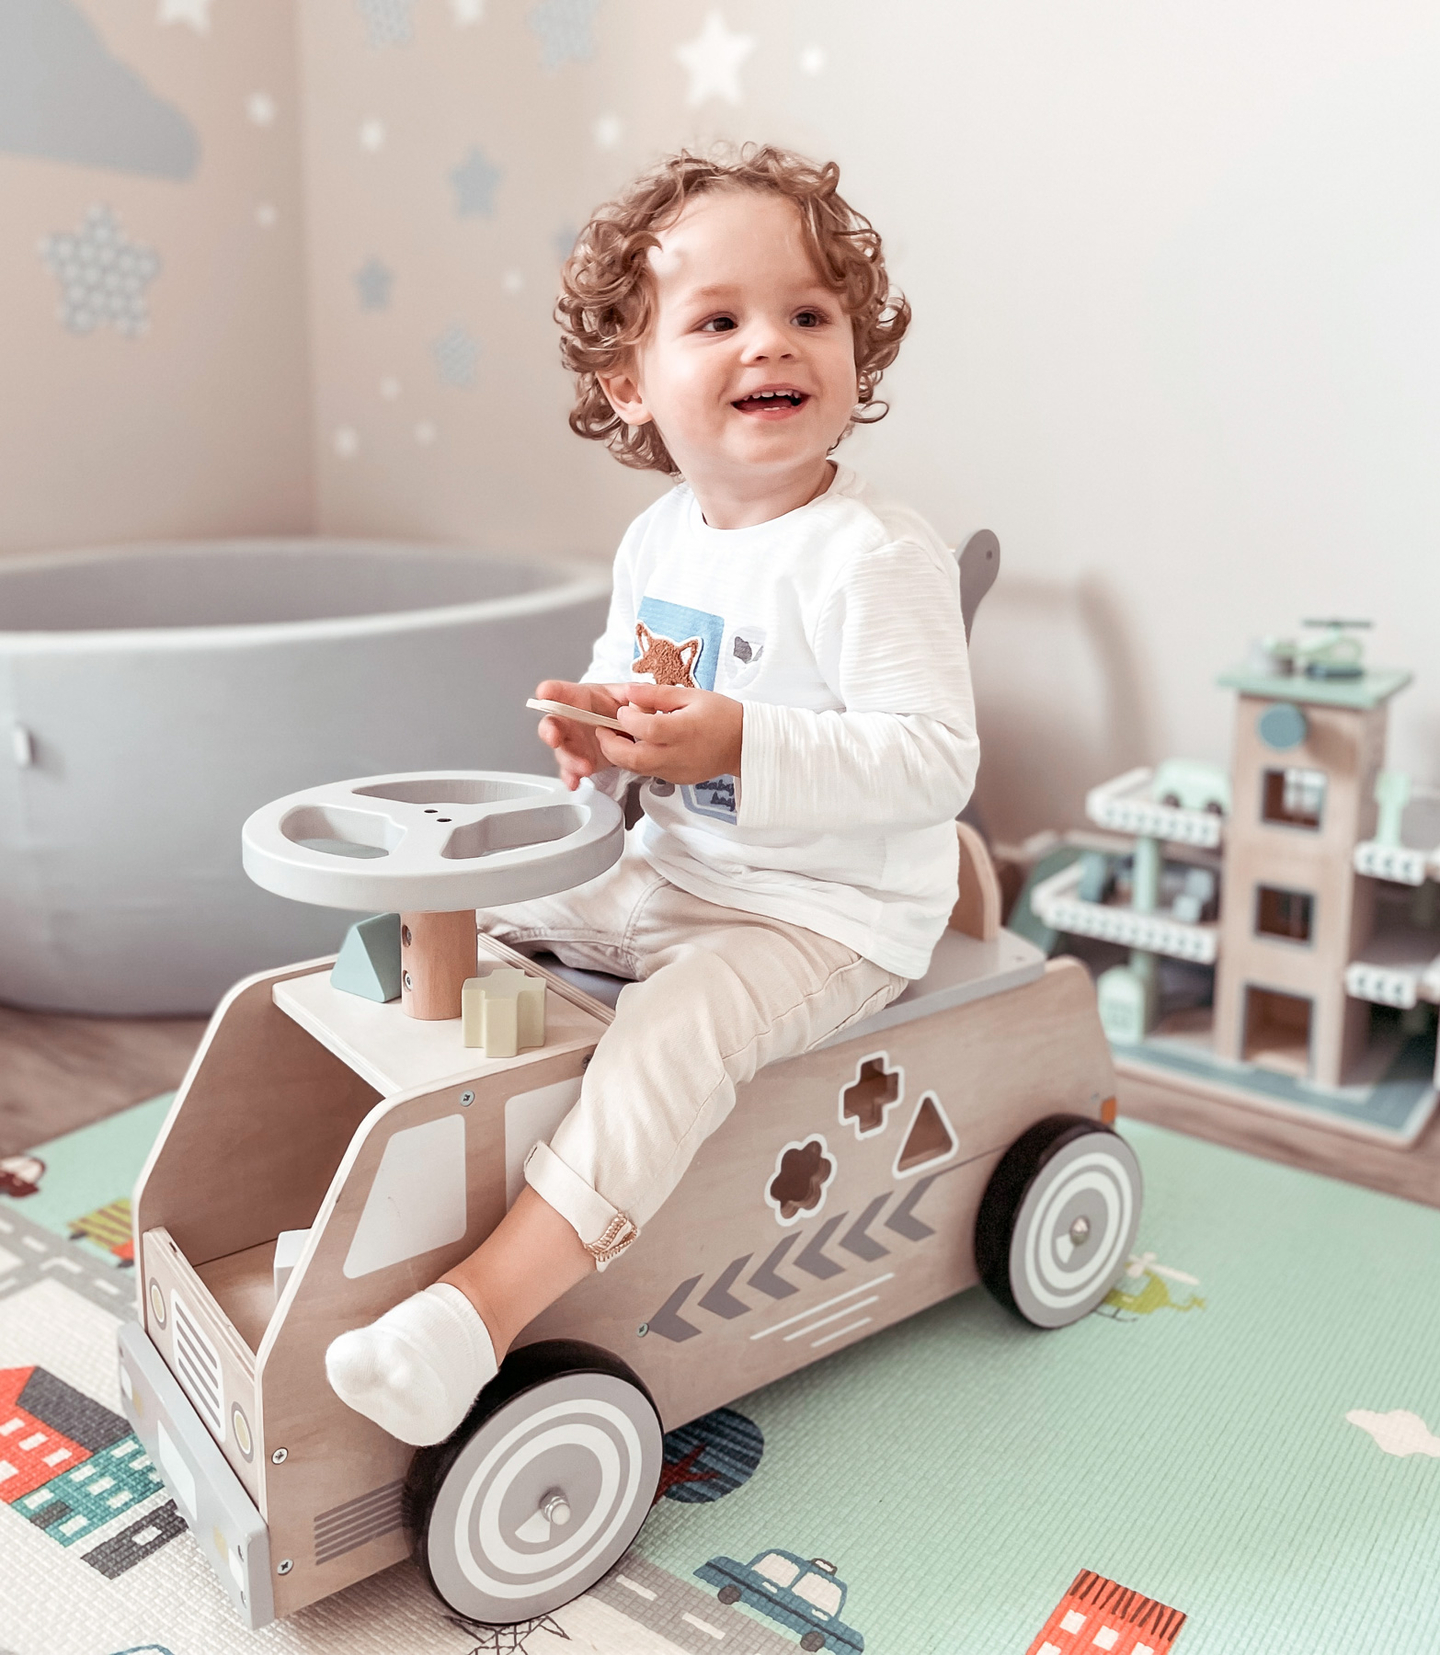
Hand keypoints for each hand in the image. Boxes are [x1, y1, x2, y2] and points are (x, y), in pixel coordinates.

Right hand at [533, 680, 629, 790]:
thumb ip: (632, 694)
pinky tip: (574, 782)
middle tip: (554, 737)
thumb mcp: (626, 695)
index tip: (544, 692)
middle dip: (549, 731)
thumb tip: (637, 694)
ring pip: (562, 752)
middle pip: (552, 724)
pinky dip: (571, 777)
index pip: (561, 692)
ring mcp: (572, 742)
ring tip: (584, 767)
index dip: (551, 691)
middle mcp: (570, 720)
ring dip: (571, 761)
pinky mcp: (578, 761)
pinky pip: (570, 771)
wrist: (623, 730)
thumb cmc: (615, 707)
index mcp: (579, 699)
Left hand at [597, 683, 742, 784]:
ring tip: (617, 737)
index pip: (645, 728)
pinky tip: (640, 746)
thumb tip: (629, 692)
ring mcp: (677, 771)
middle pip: (633, 758)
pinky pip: (650, 772)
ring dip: (621, 754)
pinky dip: (638, 760)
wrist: (744, 744)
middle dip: (610, 745)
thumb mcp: (691, 696)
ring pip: (637, 769)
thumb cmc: (722, 716)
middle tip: (604, 730)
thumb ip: (656, 695)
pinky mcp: (677, 779)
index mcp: (683, 731)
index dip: (627, 719)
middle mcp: (678, 755)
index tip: (622, 709)